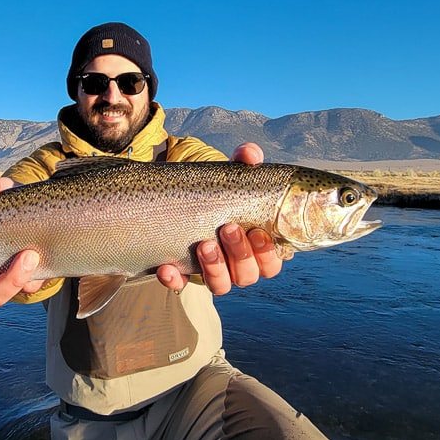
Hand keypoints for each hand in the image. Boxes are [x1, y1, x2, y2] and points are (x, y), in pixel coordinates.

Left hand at [156, 143, 287, 294]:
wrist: (182, 199)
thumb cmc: (218, 193)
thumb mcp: (231, 177)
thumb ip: (244, 163)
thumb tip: (250, 154)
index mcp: (256, 247)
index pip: (272, 263)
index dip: (268, 253)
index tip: (257, 231)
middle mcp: (237, 265)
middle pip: (248, 275)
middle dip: (240, 255)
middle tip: (227, 228)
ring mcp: (210, 272)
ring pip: (221, 285)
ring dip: (214, 268)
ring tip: (204, 244)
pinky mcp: (182, 274)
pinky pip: (180, 285)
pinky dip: (175, 279)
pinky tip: (167, 267)